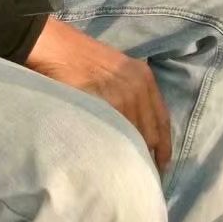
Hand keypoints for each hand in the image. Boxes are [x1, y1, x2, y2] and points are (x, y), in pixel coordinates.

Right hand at [27, 17, 171, 168]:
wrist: (58, 48)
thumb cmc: (82, 58)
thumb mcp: (117, 71)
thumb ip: (130, 94)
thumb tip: (136, 127)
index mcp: (144, 77)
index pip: (163, 119)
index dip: (164, 144)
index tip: (162, 163)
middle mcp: (139, 86)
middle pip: (151, 131)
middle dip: (148, 153)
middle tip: (143, 172)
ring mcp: (124, 95)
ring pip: (134, 135)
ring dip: (130, 152)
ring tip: (125, 169)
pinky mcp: (107, 104)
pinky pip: (114, 132)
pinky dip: (114, 145)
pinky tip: (110, 156)